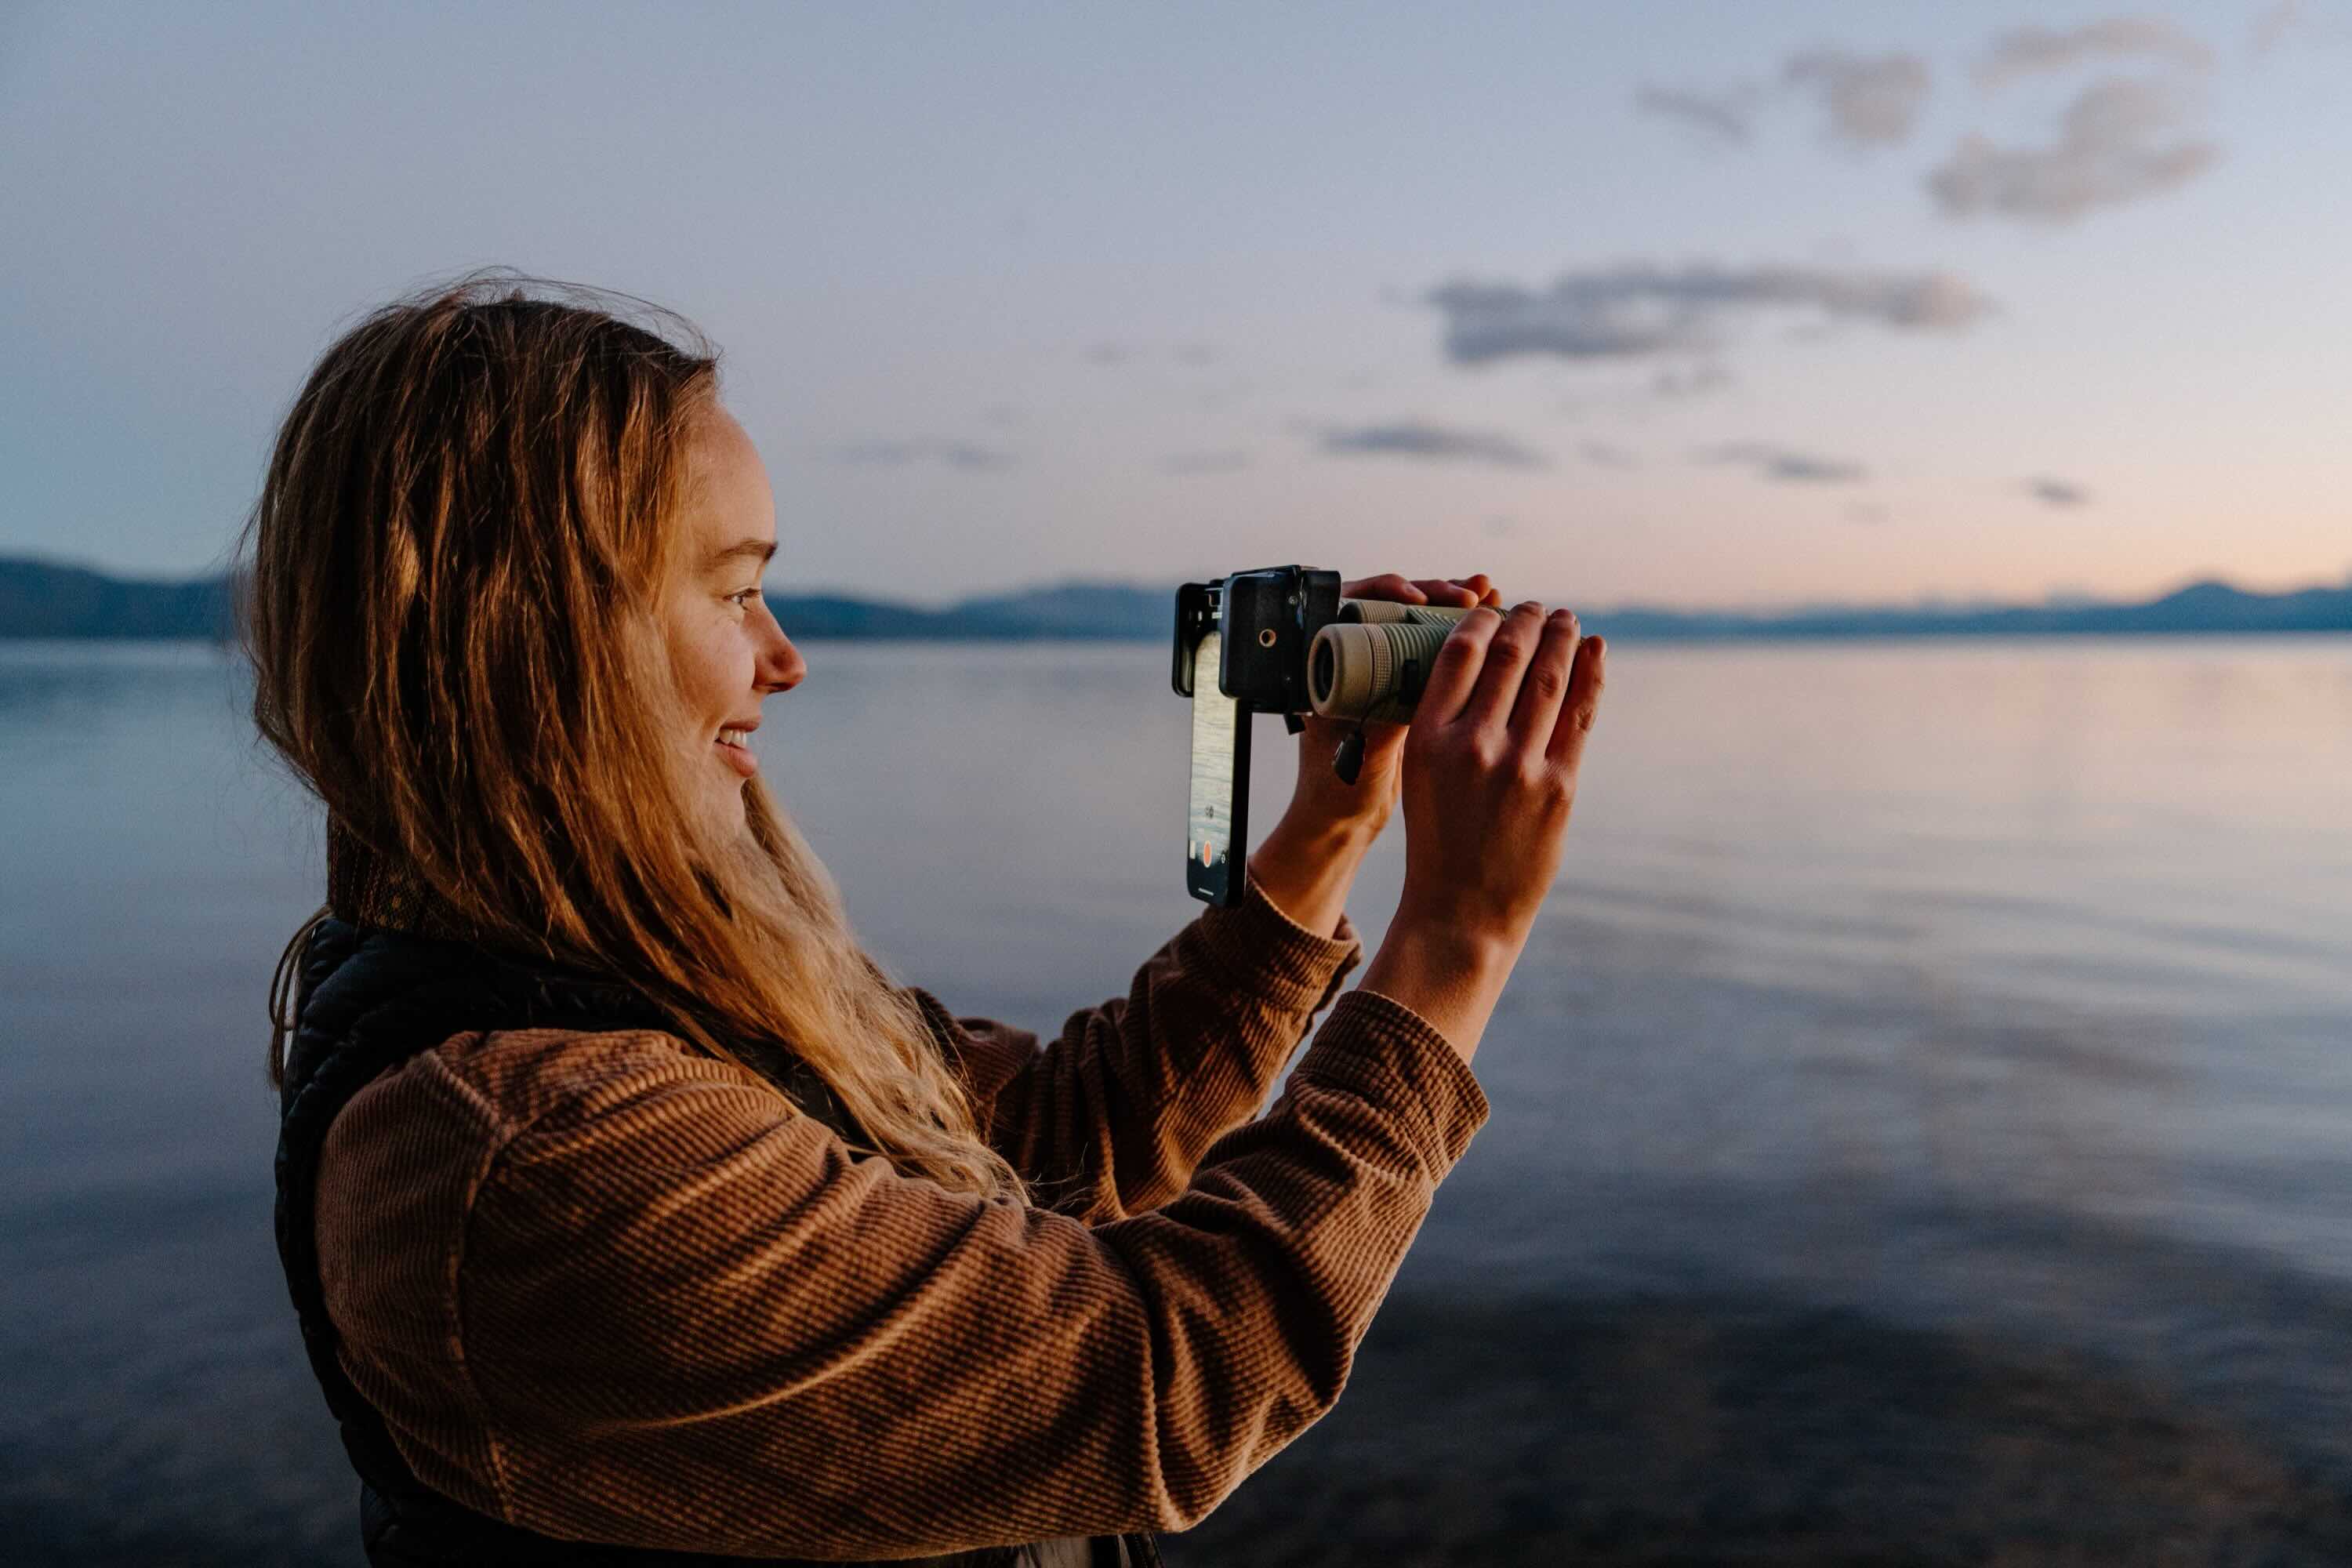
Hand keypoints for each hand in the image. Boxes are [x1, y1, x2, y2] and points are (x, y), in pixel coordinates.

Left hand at [1290, 572, 1502, 837]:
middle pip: (1396, 606)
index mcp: (1328, 664)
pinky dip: (1467, 637)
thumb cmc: (1338, 788)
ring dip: (1457, 610)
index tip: (1417, 595)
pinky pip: (1437, 652)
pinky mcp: (1408, 688)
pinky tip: (1499, 625)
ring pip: (1421, 625)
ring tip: (1493, 593)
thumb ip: (1388, 717)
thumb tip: (1416, 677)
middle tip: (1473, 592)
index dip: (1388, 590)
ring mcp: (1383, 672)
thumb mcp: (1366, 750)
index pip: (1354, 603)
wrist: (1346, 818)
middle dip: (1437, 593)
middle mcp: (1354, 660)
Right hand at [1392, 600, 1605, 949]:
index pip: (1459, 654)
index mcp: (1428, 739)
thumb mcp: (1422, 775)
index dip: (1483, 619)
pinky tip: (1595, 650)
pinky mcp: (1559, 788)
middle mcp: (1472, 746)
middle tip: (1536, 606)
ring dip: (1562, 638)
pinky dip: (1592, 675)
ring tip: (1566, 619)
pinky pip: (1580, 715)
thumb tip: (1482, 664)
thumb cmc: (1439, 840)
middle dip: (1527, 620)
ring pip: (1550, 678)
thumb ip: (1445, 723)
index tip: (1494, 606)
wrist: (1462, 911)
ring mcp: (1519, 766)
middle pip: (1509, 657)